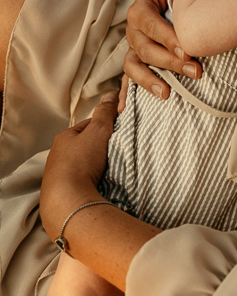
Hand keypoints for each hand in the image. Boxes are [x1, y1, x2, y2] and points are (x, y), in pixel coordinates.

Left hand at [40, 93, 118, 242]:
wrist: (69, 201)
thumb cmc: (81, 162)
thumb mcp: (98, 131)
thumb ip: (105, 113)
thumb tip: (111, 95)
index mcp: (64, 138)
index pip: (88, 126)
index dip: (105, 126)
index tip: (118, 131)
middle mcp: (58, 155)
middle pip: (86, 146)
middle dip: (101, 148)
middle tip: (118, 151)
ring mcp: (59, 175)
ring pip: (84, 165)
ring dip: (96, 166)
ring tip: (111, 169)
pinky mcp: (64, 193)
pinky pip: (82, 181)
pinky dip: (92, 181)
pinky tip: (101, 184)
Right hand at [124, 0, 200, 99]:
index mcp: (140, 10)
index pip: (151, 26)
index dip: (167, 38)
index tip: (187, 50)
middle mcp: (133, 30)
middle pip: (146, 50)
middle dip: (170, 62)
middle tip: (196, 71)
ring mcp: (133, 46)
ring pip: (134, 65)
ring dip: (149, 81)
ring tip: (166, 93)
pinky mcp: (137, 58)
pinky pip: (128, 77)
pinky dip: (125, 93)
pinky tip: (124, 110)